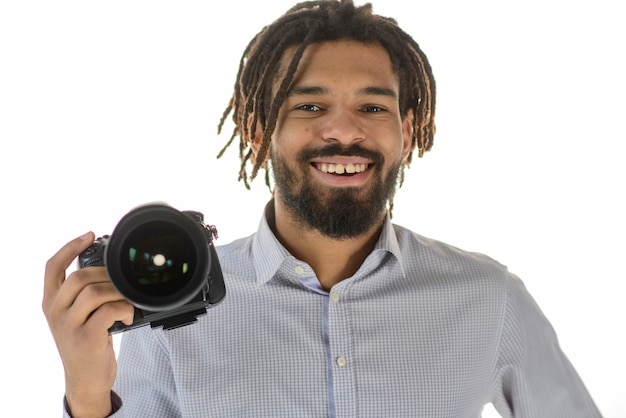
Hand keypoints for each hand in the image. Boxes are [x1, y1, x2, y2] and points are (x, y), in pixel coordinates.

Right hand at [42, 232, 133, 417]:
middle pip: (79, 276)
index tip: (90, 235)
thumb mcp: (75, 316)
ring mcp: (68, 325)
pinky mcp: (86, 338)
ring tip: (126, 300)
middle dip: (106, 273)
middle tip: (121, 282)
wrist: (86, 379)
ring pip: (94, 291)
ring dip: (118, 292)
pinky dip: (124, 308)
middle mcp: (55, 312)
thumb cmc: (86, 342)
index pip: (52, 267)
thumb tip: (109, 268)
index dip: (70, 247)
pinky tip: (127, 316)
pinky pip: (108, 310)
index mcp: (50, 302)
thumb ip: (82, 294)